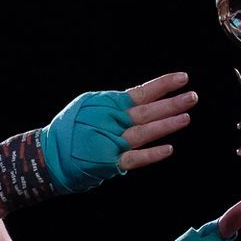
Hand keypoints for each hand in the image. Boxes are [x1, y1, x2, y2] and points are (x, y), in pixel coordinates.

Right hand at [41, 73, 195, 191]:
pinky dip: (150, 154)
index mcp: (108, 104)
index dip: (163, 85)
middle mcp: (111, 121)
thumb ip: (114, 104)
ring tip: (186, 117)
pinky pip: (134, 158)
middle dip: (171, 104)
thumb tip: (141, 100)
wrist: (48, 155)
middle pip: (146, 111)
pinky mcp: (109, 162)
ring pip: (143, 132)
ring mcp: (110, 141)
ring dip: (166, 125)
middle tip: (192, 96)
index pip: (141, 92)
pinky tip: (168, 149)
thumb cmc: (71, 130)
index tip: (183, 78)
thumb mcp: (89, 106)